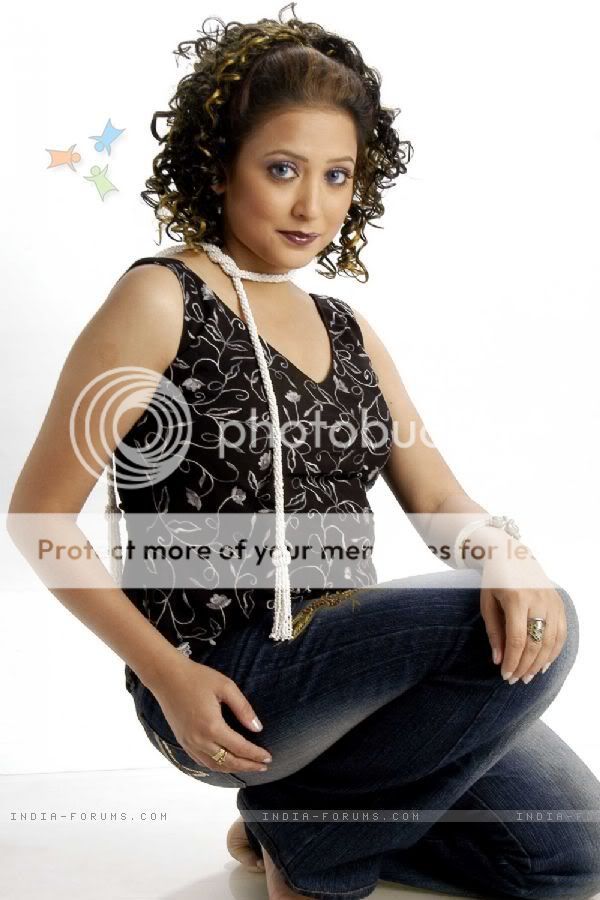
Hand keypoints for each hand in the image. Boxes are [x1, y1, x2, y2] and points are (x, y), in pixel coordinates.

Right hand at [151, 656, 271, 773]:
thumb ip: (243, 708)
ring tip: (249, 766)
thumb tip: (258, 728)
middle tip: (264, 766)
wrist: (166, 676)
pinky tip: (225, 762)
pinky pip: (201, 761)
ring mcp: (188, 743)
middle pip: (228, 762)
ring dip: (233, 768)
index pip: (239, 748)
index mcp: (212, 727)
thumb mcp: (225, 686)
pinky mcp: (182, 741)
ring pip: (214, 766)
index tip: (269, 757)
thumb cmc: (197, 677)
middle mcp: (199, 740)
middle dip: (248, 766)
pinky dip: (216, 766)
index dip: (255, 754)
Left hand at [479, 555, 566, 683]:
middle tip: (515, 679)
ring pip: (551, 641)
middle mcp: (539, 601)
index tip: (504, 675)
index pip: (518, 640)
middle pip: (536, 643)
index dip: (512, 661)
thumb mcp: (487, 603)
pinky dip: (553, 651)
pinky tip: (543, 664)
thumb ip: (494, 632)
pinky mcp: (560, 603)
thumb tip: (498, 660)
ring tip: (527, 676)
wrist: (512, 554)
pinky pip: (561, 633)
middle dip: (525, 666)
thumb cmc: (494, 580)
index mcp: (517, 599)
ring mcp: (553, 602)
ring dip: (540, 663)